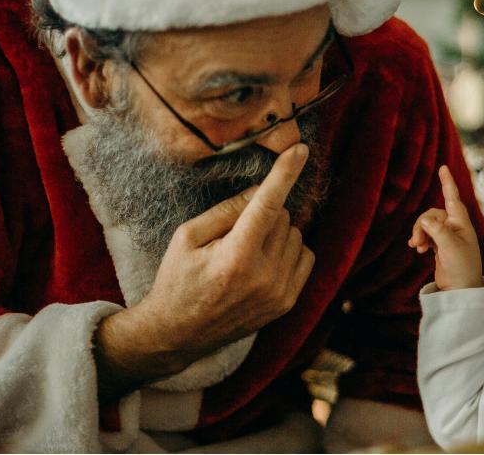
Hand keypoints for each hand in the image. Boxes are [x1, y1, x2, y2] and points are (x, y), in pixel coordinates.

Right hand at [95, 143, 314, 396]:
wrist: (179, 334)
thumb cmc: (177, 279)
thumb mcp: (188, 236)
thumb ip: (227, 210)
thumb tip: (262, 190)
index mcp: (235, 257)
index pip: (267, 205)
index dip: (284, 173)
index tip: (300, 150)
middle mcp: (264, 276)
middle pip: (283, 217)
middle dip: (262, 213)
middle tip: (234, 234)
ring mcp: (279, 293)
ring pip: (296, 234)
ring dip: (277, 232)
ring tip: (246, 251)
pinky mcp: (287, 303)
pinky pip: (306, 256)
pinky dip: (290, 249)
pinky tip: (264, 260)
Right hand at [408, 165, 481, 289]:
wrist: (460, 290)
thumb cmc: (461, 268)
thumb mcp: (450, 247)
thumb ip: (437, 231)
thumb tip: (424, 220)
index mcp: (461, 223)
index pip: (452, 198)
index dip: (447, 182)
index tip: (443, 167)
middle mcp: (455, 226)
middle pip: (432, 214)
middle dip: (421, 225)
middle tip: (417, 242)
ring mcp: (447, 235)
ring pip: (427, 224)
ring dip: (419, 233)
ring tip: (417, 247)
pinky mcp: (440, 245)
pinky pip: (426, 234)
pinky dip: (421, 239)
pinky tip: (418, 249)